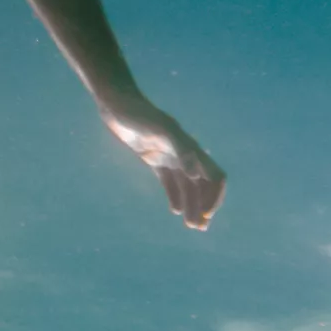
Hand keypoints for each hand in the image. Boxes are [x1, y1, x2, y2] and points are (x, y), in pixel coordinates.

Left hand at [107, 97, 225, 229]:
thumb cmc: (138, 115)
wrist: (117, 103)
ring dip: (191, 204)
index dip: (214, 196)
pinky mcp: (154, 158)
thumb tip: (197, 173)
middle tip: (197, 227)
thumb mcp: (160, 129)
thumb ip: (181, 148)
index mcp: (190, 148)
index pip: (214, 176)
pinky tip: (174, 209)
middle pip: (202, 185)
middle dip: (203, 205)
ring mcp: (169, 155)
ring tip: (190, 225)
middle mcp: (184, 153)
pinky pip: (169, 180)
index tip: (206, 214)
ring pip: (186, 185)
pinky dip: (174, 195)